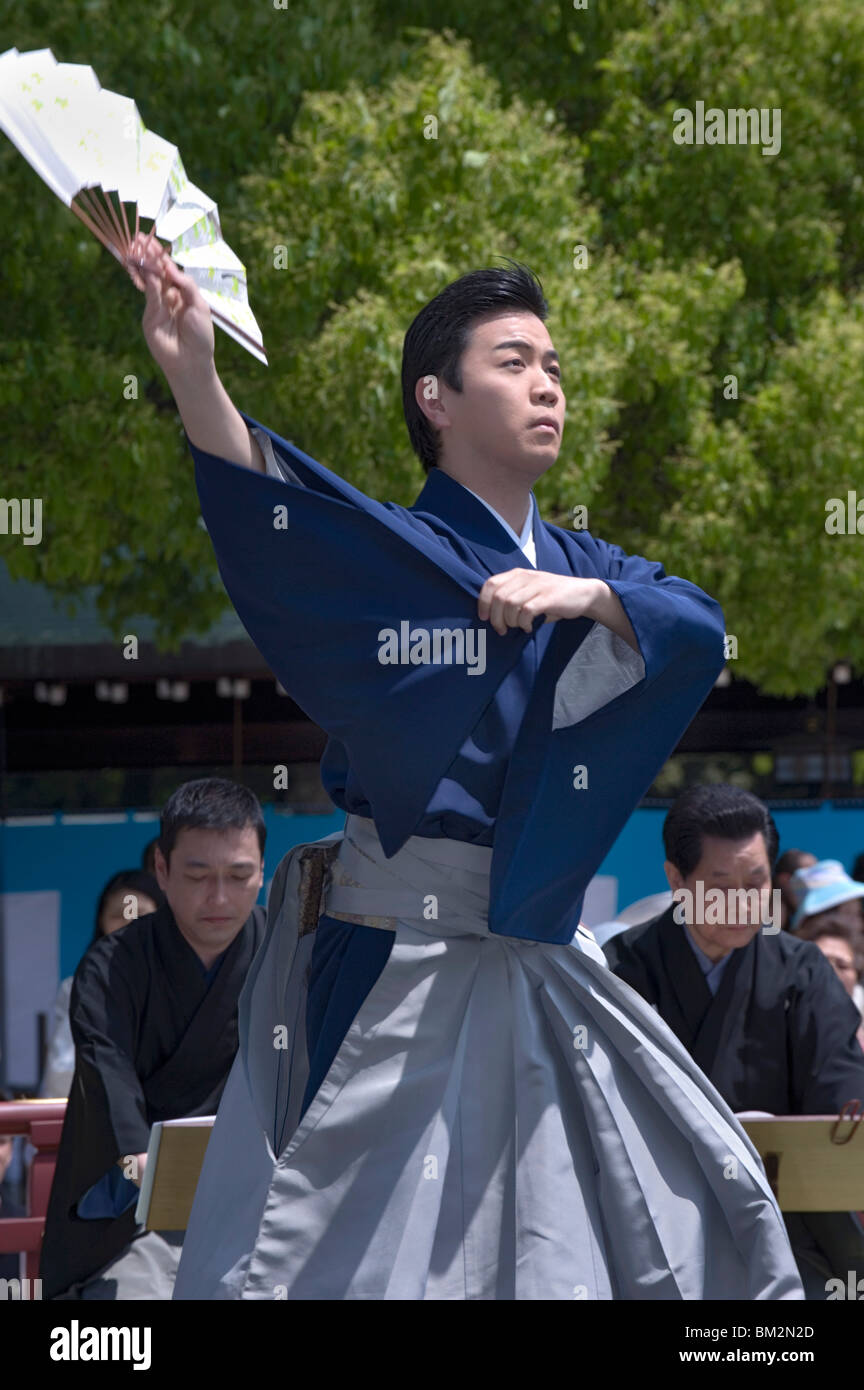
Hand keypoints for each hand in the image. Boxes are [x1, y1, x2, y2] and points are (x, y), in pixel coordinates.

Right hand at [127, 229, 214, 381]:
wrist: (192, 362)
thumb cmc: (201, 336)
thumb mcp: (199, 306)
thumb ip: (186, 285)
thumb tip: (170, 267)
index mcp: (182, 293)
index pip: (169, 270)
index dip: (160, 255)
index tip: (151, 239)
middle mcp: (168, 297)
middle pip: (156, 272)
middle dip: (148, 255)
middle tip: (138, 238)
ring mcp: (157, 306)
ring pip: (149, 281)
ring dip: (143, 264)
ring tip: (136, 248)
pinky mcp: (149, 316)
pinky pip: (148, 295)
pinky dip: (146, 281)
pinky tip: (145, 269)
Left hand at [477, 572, 600, 635]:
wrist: (583, 593)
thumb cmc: (552, 597)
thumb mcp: (529, 591)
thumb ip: (512, 598)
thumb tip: (491, 617)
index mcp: (518, 574)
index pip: (490, 584)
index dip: (483, 602)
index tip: (484, 618)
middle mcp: (526, 577)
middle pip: (499, 597)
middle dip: (496, 618)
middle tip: (502, 629)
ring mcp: (538, 586)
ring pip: (510, 604)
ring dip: (510, 621)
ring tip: (518, 627)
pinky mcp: (548, 597)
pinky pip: (527, 611)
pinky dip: (524, 623)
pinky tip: (529, 627)